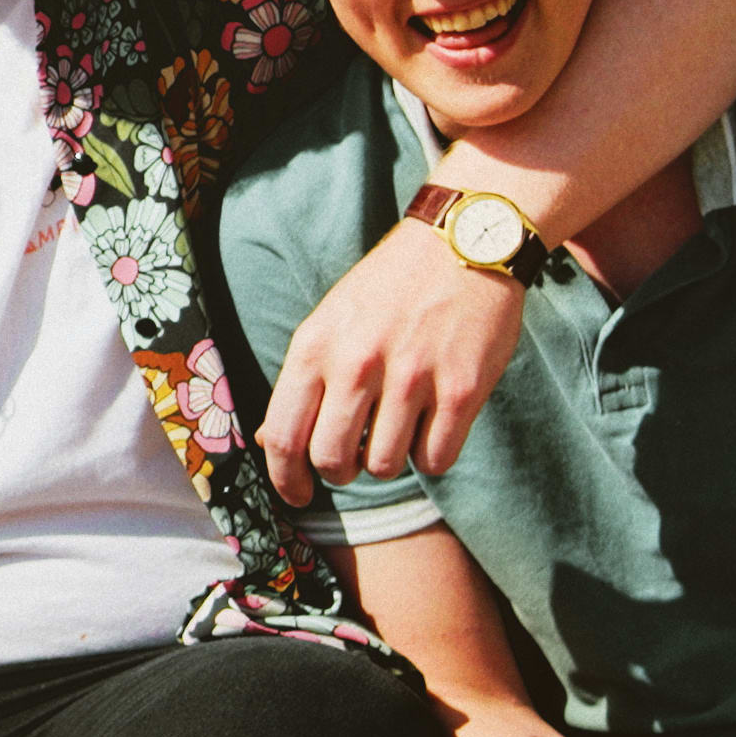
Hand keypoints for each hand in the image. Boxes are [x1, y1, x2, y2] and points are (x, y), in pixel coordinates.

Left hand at [261, 224, 525, 505]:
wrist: (463, 241)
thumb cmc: (390, 288)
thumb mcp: (330, 321)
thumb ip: (303, 380)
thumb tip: (272, 441)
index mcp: (316, 346)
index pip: (283, 437)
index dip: (286, 480)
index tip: (298, 494)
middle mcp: (358, 363)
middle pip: (331, 460)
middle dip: (339, 472)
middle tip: (352, 459)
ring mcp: (412, 376)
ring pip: (384, 465)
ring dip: (388, 460)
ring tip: (397, 428)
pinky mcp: (461, 388)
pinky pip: (435, 459)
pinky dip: (432, 455)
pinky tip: (432, 428)